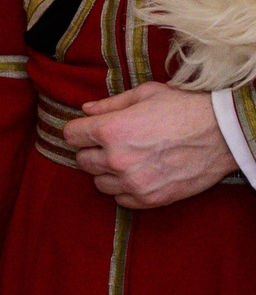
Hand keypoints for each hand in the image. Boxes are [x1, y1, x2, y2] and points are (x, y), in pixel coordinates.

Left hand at [64, 80, 237, 208]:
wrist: (224, 134)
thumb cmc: (185, 108)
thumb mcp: (145, 94)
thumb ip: (110, 104)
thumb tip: (85, 110)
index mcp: (111, 129)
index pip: (70, 135)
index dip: (79, 130)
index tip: (89, 130)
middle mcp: (117, 158)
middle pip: (82, 160)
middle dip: (92, 150)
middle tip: (111, 144)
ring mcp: (134, 182)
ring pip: (98, 182)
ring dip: (107, 172)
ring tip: (127, 160)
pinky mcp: (151, 199)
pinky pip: (120, 199)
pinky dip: (124, 189)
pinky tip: (138, 175)